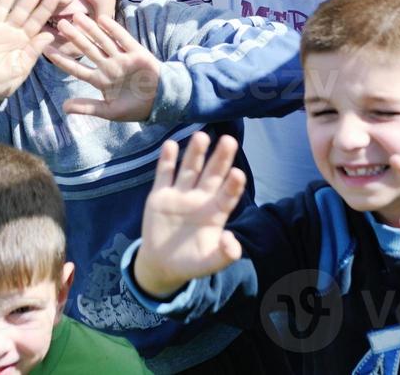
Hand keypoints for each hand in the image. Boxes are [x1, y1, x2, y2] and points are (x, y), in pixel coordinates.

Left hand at [46, 15, 162, 122]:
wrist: (161, 103)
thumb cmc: (135, 108)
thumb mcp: (109, 111)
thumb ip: (88, 107)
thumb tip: (64, 107)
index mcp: (100, 80)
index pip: (76, 68)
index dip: (62, 59)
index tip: (46, 49)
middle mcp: (108, 66)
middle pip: (87, 49)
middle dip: (74, 37)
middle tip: (59, 24)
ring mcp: (122, 58)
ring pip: (102, 41)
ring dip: (90, 29)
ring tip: (76, 16)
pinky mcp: (137, 53)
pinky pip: (123, 39)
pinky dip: (114, 29)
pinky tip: (102, 19)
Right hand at [133, 133, 247, 297]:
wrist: (161, 264)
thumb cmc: (190, 262)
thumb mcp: (208, 264)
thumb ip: (223, 255)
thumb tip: (232, 243)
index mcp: (215, 214)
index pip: (227, 195)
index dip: (233, 185)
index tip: (238, 173)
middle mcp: (200, 199)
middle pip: (212, 175)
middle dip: (220, 158)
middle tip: (229, 140)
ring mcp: (180, 194)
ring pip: (190, 169)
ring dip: (195, 153)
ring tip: (202, 136)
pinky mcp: (161, 195)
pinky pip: (165, 174)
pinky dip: (167, 160)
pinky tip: (171, 145)